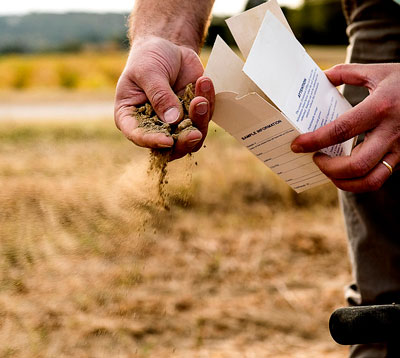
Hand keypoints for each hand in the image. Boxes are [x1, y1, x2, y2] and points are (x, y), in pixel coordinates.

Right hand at [114, 36, 214, 159]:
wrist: (168, 46)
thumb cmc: (148, 58)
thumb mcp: (148, 71)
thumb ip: (159, 94)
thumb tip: (173, 119)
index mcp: (131, 118)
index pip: (138, 136)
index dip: (152, 142)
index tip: (167, 141)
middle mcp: (154, 127)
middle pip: (170, 147)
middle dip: (184, 140)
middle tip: (195, 132)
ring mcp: (177, 123)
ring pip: (192, 136)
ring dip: (200, 118)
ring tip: (202, 86)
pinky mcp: (194, 115)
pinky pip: (206, 117)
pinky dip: (209, 102)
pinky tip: (204, 81)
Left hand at [291, 63, 399, 192]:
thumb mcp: (378, 71)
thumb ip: (347, 73)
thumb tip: (320, 78)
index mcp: (380, 107)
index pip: (341, 130)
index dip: (315, 141)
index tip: (297, 145)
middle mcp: (391, 132)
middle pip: (356, 165)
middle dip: (328, 168)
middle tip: (315, 159)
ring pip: (371, 180)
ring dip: (343, 182)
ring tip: (328, 170)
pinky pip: (379, 178)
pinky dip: (358, 181)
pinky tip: (345, 172)